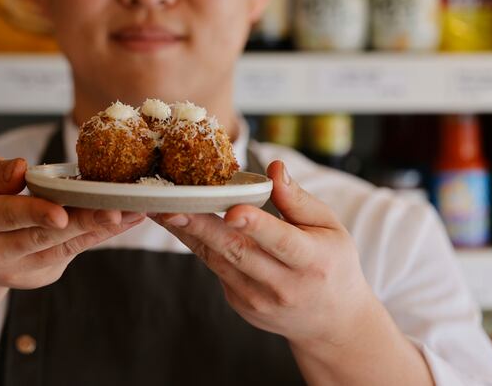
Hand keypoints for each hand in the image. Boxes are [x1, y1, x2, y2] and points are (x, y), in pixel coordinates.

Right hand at [0, 151, 144, 289]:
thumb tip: (21, 170)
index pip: (6, 215)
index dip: (35, 214)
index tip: (60, 214)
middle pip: (42, 237)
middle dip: (82, 223)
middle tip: (113, 211)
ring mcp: (19, 269)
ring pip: (63, 247)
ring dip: (100, 230)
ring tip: (133, 212)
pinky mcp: (41, 274)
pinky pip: (73, 251)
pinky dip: (99, 235)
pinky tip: (127, 219)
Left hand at [152, 160, 374, 347]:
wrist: (330, 322)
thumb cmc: (331, 262)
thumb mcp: (329, 226)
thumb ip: (298, 199)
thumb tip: (274, 168)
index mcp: (312, 261)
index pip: (281, 241)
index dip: (257, 225)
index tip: (234, 211)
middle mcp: (283, 285)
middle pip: (237, 252)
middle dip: (201, 227)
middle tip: (171, 206)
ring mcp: (257, 298)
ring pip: (217, 259)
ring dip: (186, 232)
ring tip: (160, 207)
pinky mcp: (238, 302)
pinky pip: (215, 266)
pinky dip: (196, 242)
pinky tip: (178, 221)